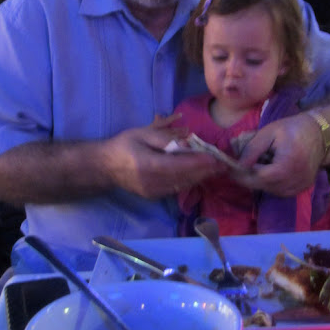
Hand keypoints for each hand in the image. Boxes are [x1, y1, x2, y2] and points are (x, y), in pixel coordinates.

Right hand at [104, 114, 227, 197]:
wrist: (105, 167)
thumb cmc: (124, 145)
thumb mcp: (142, 133)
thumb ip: (165, 136)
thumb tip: (186, 138)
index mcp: (148, 164)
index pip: (179, 165)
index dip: (199, 162)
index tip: (215, 158)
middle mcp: (152, 182)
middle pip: (185, 177)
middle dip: (206, 170)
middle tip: (224, 163)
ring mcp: (154, 192)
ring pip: (184, 185)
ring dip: (202, 176)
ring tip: (218, 168)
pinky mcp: (155, 196)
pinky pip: (177, 188)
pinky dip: (191, 180)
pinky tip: (201, 173)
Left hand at [233, 113, 324, 195]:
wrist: (320, 134)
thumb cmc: (292, 129)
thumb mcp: (269, 132)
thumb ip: (252, 149)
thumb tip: (239, 165)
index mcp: (287, 165)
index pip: (259, 178)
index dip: (242, 176)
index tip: (230, 169)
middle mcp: (295, 180)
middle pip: (263, 186)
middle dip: (248, 179)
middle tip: (237, 168)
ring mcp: (300, 186)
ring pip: (270, 191)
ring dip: (259, 181)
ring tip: (256, 165)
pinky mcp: (301, 188)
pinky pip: (280, 191)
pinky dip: (270, 183)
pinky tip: (269, 170)